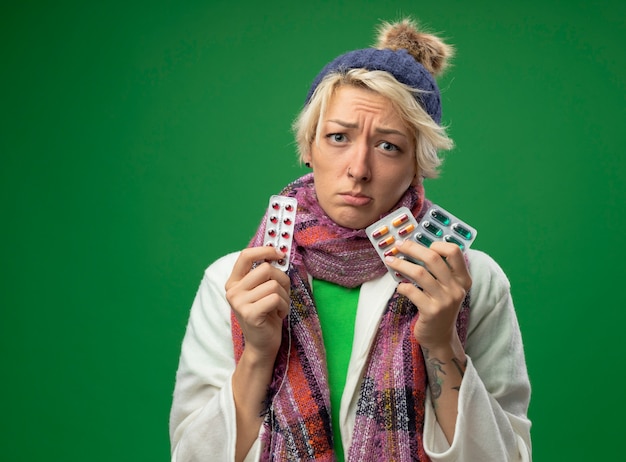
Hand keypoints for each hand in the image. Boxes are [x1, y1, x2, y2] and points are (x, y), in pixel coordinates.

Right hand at [225, 246, 291, 363]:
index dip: (264, 250)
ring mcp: (239, 303)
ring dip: (284, 296)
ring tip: (279, 307)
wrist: (262, 345)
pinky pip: (275, 298)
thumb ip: (265, 274)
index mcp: (234, 282)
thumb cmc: (266, 315)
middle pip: (265, 269)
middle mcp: (233, 291)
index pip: (245, 256)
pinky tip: (278, 314)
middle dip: (281, 279)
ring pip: (273, 284)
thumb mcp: (262, 291)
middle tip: (282, 292)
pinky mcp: (250, 314)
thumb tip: (279, 254)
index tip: (278, 253)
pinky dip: (284, 306)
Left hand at [384, 240, 471, 349]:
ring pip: (419, 273)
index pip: (455, 252)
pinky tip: (399, 287)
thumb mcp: (447, 289)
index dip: (437, 244)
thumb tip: (415, 247)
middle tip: (399, 244)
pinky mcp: (431, 311)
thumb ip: (439, 272)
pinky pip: (411, 291)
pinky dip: (402, 286)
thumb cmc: (440, 308)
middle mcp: (456, 288)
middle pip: (433, 258)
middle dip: (413, 248)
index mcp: (462, 279)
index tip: (422, 243)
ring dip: (401, 264)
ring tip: (390, 260)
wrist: (440, 337)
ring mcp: (444, 300)